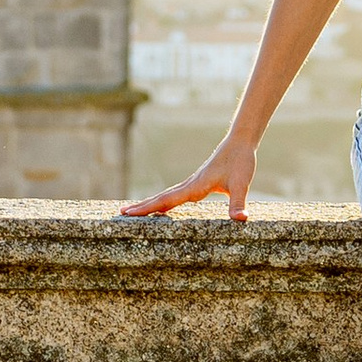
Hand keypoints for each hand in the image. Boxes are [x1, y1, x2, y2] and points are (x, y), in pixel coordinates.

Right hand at [118, 128, 259, 224]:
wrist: (240, 142)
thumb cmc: (240, 162)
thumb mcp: (241, 184)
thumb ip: (238, 202)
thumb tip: (240, 219)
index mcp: (195, 186)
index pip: (167, 200)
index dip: (148, 208)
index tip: (130, 213)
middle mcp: (190, 184)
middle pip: (161, 197)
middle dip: (142, 206)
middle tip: (121, 214)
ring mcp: (192, 183)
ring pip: (167, 195)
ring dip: (151, 203)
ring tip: (134, 211)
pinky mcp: (197, 183)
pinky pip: (176, 194)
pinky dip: (164, 201)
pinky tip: (162, 207)